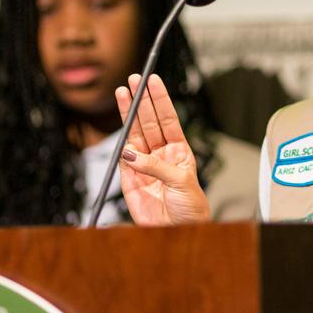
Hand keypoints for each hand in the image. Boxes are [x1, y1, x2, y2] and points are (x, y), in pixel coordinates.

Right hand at [114, 73, 210, 224]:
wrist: (178, 233)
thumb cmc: (191, 209)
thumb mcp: (182, 182)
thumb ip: (157, 166)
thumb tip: (133, 154)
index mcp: (180, 151)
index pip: (168, 119)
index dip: (160, 99)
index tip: (153, 80)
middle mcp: (162, 154)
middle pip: (149, 121)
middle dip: (141, 100)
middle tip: (134, 80)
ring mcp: (145, 164)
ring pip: (135, 133)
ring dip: (129, 114)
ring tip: (123, 93)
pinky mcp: (131, 178)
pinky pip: (124, 157)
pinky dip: (122, 144)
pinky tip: (122, 129)